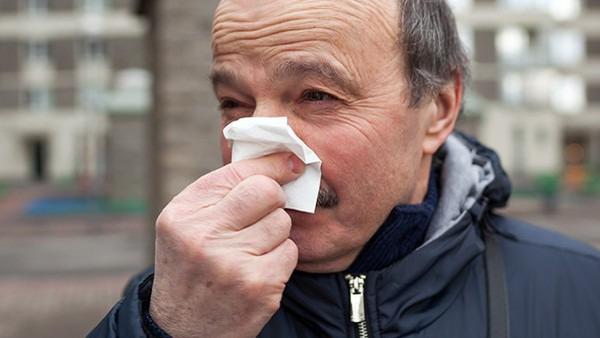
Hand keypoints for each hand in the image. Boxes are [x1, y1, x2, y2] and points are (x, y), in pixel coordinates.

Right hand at [149, 153, 304, 337]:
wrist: (181, 330)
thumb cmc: (190, 267)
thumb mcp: (186, 225)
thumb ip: (222, 193)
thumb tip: (283, 161)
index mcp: (183, 214)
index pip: (239, 172)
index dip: (271, 164)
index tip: (290, 163)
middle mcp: (203, 235)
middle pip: (267, 191)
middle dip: (272, 200)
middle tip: (260, 217)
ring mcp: (232, 262)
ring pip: (282, 222)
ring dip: (274, 235)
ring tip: (249, 252)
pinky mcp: (258, 286)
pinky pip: (290, 252)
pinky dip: (280, 260)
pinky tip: (257, 272)